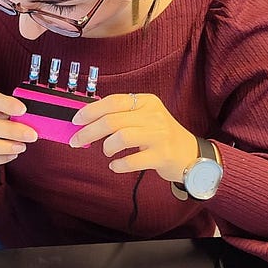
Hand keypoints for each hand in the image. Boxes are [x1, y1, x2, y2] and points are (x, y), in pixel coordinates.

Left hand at [69, 93, 197, 182]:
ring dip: (107, 146)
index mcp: (147, 102)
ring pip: (122, 137)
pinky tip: (115, 166)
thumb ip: (122, 116)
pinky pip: (132, 160)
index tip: (76, 120)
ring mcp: (159, 135)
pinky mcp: (162, 155)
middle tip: (76, 141)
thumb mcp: (146, 118)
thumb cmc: (161, 136)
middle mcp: (154, 115)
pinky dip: (118, 165)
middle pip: (113, 120)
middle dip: (89, 132)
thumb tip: (88, 120)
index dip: (91, 110)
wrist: (191, 155)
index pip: (113, 101)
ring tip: (106, 152)